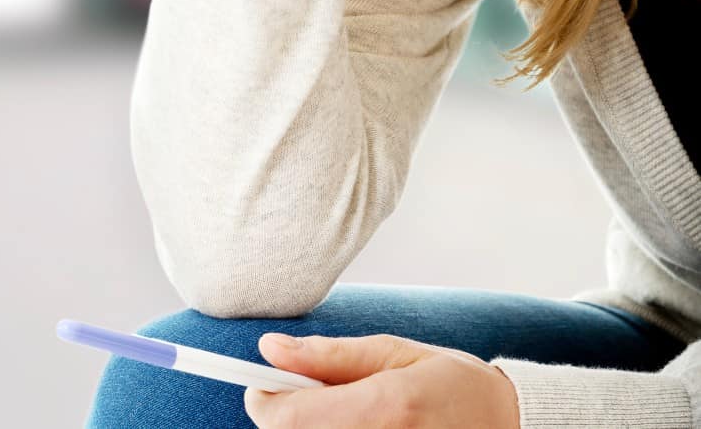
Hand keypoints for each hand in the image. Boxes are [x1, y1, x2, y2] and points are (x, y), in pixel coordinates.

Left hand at [244, 331, 520, 427]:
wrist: (508, 425)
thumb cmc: (452, 382)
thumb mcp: (394, 352)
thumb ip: (328, 355)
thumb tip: (269, 348)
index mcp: (384, 407)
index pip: (290, 420)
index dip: (264, 403)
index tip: (261, 388)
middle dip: (291, 418)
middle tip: (314, 398)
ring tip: (345, 413)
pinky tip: (356, 427)